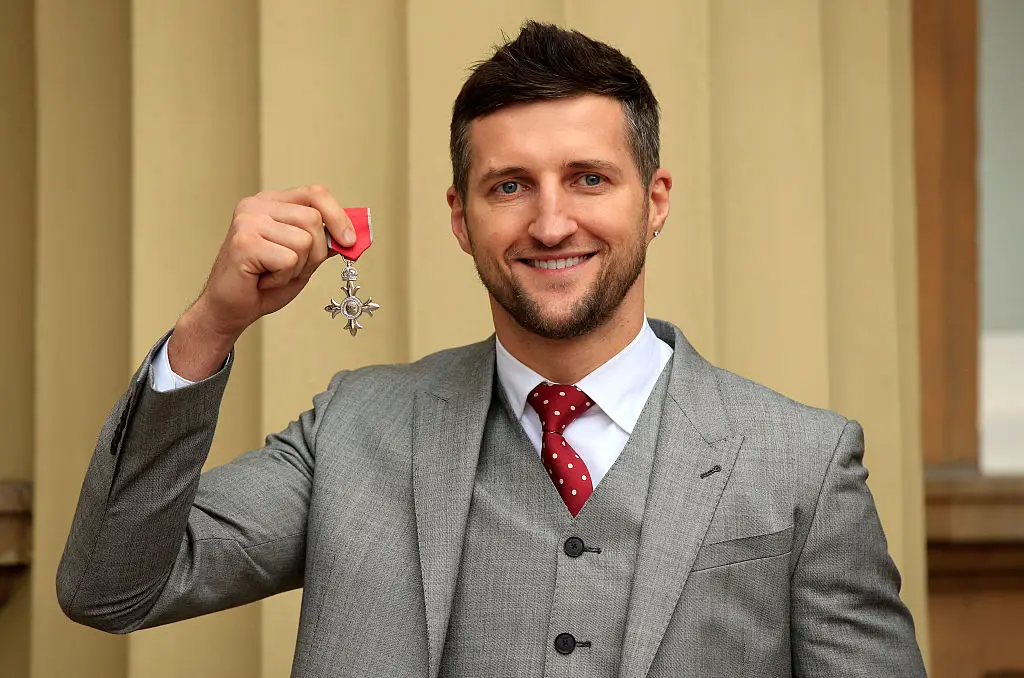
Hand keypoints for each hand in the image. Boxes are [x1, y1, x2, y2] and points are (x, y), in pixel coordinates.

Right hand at [168, 185, 353, 379]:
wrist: (230, 309)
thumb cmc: (263, 283)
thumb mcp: (303, 258)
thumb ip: (324, 242)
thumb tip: (354, 235)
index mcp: (272, 202)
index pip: (316, 194)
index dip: (339, 217)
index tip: (349, 241)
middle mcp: (257, 205)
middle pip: (314, 220)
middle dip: (314, 253)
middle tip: (289, 267)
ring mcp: (248, 221)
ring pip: (304, 241)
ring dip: (296, 268)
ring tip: (273, 272)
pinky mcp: (244, 242)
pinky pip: (289, 259)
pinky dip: (282, 277)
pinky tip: (263, 278)